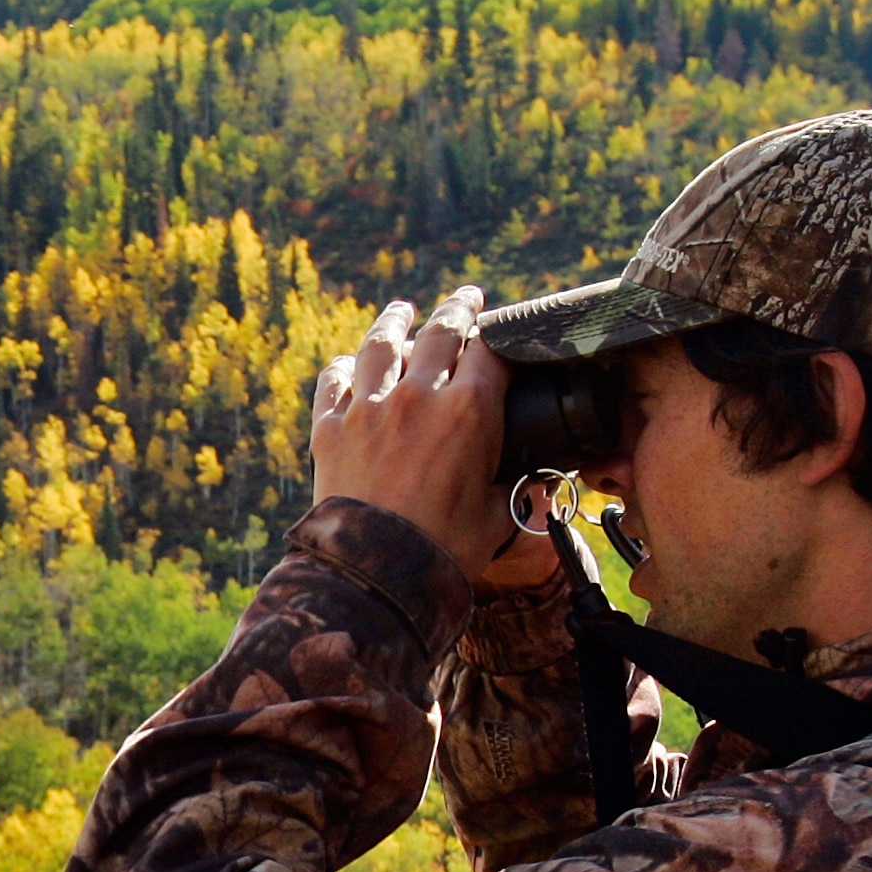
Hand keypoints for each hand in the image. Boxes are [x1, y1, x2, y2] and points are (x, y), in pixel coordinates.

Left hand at [309, 289, 549, 589]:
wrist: (374, 572)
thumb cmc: (445, 549)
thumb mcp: (497, 517)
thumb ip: (518, 491)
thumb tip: (541, 487)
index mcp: (469, 412)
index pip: (490, 351)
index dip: (498, 335)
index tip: (499, 330)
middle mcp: (418, 396)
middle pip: (440, 332)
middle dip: (457, 310)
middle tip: (466, 299)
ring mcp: (369, 408)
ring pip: (382, 344)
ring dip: (395, 321)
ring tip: (402, 310)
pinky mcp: (330, 428)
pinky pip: (335, 382)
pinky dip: (345, 368)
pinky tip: (350, 363)